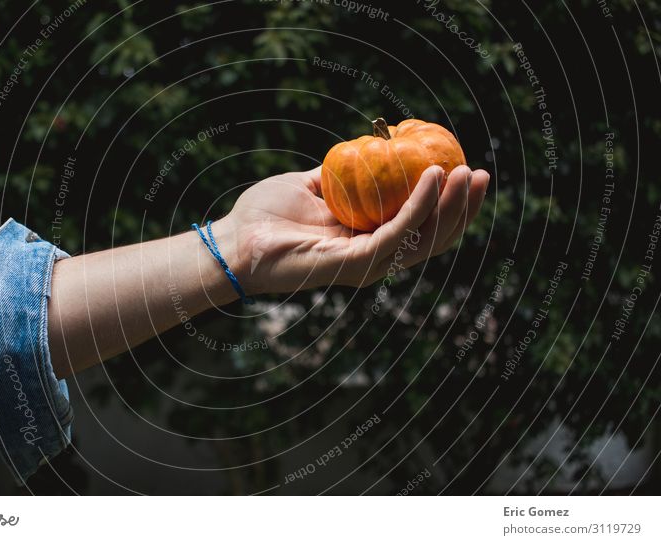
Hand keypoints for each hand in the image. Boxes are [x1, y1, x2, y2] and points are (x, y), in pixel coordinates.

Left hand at [214, 164, 489, 294]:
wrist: (235, 239)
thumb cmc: (266, 214)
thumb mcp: (312, 184)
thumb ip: (345, 174)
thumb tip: (372, 147)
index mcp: (366, 240)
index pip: (418, 227)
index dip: (447, 203)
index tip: (466, 171)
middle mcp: (372, 257)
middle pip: (431, 237)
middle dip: (461, 207)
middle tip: (480, 175)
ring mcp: (365, 264)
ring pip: (422, 239)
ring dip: (448, 206)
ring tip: (464, 174)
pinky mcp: (353, 265)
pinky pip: (396, 235)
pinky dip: (418, 207)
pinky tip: (431, 179)